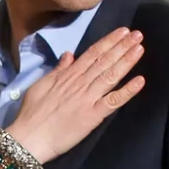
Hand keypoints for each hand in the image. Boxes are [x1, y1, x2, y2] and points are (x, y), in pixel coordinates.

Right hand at [10, 27, 145, 164]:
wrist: (29, 137)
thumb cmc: (31, 114)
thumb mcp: (41, 85)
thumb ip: (58, 70)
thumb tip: (69, 54)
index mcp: (68, 75)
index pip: (92, 54)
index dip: (109, 42)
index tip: (122, 32)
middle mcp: (80, 83)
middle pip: (104, 61)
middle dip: (122, 46)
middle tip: (138, 34)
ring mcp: (88, 98)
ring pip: (111, 75)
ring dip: (126, 61)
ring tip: (139, 48)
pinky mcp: (93, 115)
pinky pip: (113, 101)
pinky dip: (127, 91)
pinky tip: (140, 80)